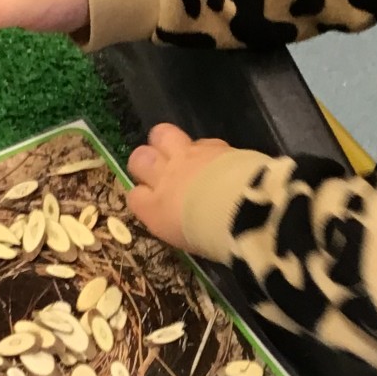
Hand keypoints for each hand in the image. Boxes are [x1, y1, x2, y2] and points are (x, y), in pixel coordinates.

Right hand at [127, 124, 232, 250]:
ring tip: (180, 151)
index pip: (135, 196)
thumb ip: (177, 223)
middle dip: (145, 160)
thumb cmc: (212, 237)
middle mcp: (166, 178)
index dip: (142, 196)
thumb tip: (179, 218)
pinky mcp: (212, 146)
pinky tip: (215, 158)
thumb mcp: (188, 241)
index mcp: (155, 209)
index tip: (152, 201)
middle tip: (158, 168)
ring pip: (162, 134)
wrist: (240, 211)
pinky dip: (205, 148)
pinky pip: (200, 140)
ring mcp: (188, 157)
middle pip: (140, 158)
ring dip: (167, 140)